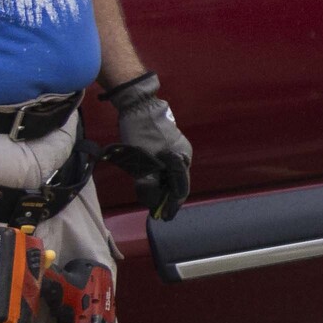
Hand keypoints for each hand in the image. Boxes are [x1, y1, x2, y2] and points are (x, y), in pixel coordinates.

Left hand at [103, 70, 193, 221]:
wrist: (139, 105)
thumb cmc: (141, 134)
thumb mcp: (142, 163)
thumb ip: (149, 185)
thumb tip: (152, 203)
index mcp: (181, 161)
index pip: (179, 191)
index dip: (171, 206)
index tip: (163, 218)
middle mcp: (184, 155)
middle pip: (177, 183)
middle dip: (165, 196)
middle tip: (153, 208)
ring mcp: (179, 147)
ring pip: (172, 173)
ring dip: (162, 185)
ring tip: (150, 194)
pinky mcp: (171, 141)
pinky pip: (168, 164)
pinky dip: (161, 173)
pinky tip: (151, 176)